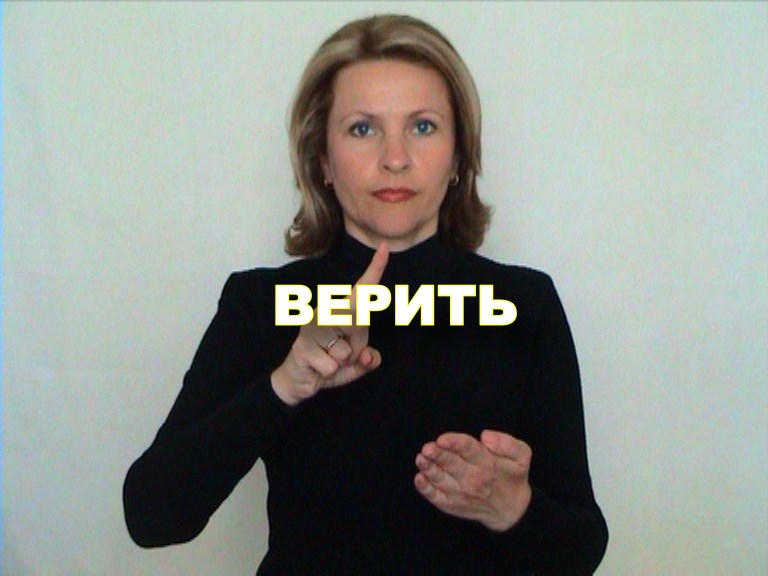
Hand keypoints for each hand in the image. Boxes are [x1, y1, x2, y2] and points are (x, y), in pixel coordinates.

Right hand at [271, 243, 389, 405]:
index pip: (361, 289)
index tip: (384, 248)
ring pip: (345, 350)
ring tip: (328, 360)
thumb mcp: (357, 364)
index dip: (375, 270)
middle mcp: (325, 312)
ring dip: (342, 362)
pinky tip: (318, 368)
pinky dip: (330, 372)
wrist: (299, 381)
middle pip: (355, 317)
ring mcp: (311, 327)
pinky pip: (332, 365)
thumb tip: (371, 357)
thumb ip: (370, 359)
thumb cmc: (330, 363)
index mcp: (342, 311)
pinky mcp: (302, 346)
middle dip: (356, 343)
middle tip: (344, 354)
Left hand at [414, 430, 532, 530]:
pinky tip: (419, 479)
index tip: (443, 439)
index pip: (469, 450)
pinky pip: (436, 497)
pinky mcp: (451, 504)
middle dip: (439, 455)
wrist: (510, 511)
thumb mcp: (522, 455)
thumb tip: (486, 436)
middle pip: (452, 464)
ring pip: (441, 479)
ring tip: (421, 459)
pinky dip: (426, 489)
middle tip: (428, 448)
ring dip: (429, 469)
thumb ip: (507, 443)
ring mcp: (460, 493)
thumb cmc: (512, 476)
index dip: (455, 443)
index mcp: (488, 464)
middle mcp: (473, 479)